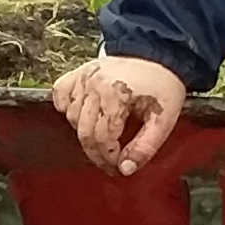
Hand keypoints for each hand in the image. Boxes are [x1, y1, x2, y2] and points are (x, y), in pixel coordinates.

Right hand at [51, 55, 186, 175]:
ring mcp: (84, 77)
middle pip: (84, 132)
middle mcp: (94, 85)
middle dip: (96, 153)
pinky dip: (65, 107)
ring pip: (72, 116)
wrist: (157, 55)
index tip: (117, 167)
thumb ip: (145, 148)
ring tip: (102, 138)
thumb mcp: (163, 120)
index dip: (109, 158)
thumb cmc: (162, 85)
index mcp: (116, 95)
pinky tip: (82, 115)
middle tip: (108, 162)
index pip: (102, 139)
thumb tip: (125, 169)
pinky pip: (60, 93)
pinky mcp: (79, 72)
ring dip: (84, 132)